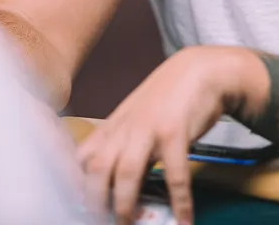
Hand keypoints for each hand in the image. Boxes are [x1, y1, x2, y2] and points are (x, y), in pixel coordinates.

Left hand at [76, 46, 267, 224]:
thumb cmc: (169, 97)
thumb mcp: (138, 117)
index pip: (83, 157)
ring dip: (126, 204)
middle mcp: (126, 127)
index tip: (80, 206)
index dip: (77, 183)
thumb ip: (125, 144)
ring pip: (127, 172)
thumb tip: (117, 182)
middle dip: (96, 201)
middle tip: (101, 222)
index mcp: (115, 126)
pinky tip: (184, 218)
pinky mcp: (175, 132)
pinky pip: (174, 174)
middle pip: (98, 168)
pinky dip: (179, 201)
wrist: (200, 69)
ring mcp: (149, 129)